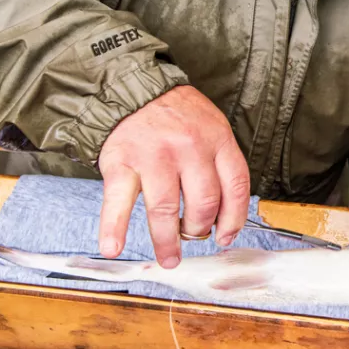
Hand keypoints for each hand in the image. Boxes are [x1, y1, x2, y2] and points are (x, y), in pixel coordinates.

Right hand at [97, 85, 249, 267]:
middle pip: (204, 203)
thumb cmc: (178, 117)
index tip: (226, 236)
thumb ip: (220, 167)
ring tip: (168, 257)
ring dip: (167, 242)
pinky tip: (112, 248)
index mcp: (217, 139)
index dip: (234, 219)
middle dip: (199, 229)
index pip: (236, 187)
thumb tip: (224, 220)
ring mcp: (154, 155)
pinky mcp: (121, 162)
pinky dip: (113, 229)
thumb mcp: (212, 128)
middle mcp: (188, 147)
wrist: (135, 90)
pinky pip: (118, 201)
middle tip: (192, 237)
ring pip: (166, 210)